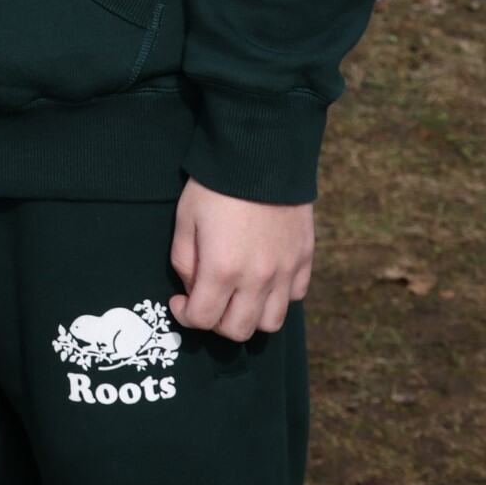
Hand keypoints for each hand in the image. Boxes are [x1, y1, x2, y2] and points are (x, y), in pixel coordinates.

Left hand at [169, 178, 312, 341]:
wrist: (261, 154)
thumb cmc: (215, 185)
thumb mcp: (185, 219)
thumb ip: (184, 261)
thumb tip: (193, 289)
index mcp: (222, 269)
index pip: (203, 320)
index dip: (186, 316)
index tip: (180, 301)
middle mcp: (258, 278)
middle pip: (238, 330)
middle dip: (216, 323)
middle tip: (208, 300)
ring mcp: (285, 271)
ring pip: (271, 322)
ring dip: (250, 316)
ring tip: (237, 295)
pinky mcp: (304, 259)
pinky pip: (294, 296)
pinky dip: (277, 296)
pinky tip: (263, 278)